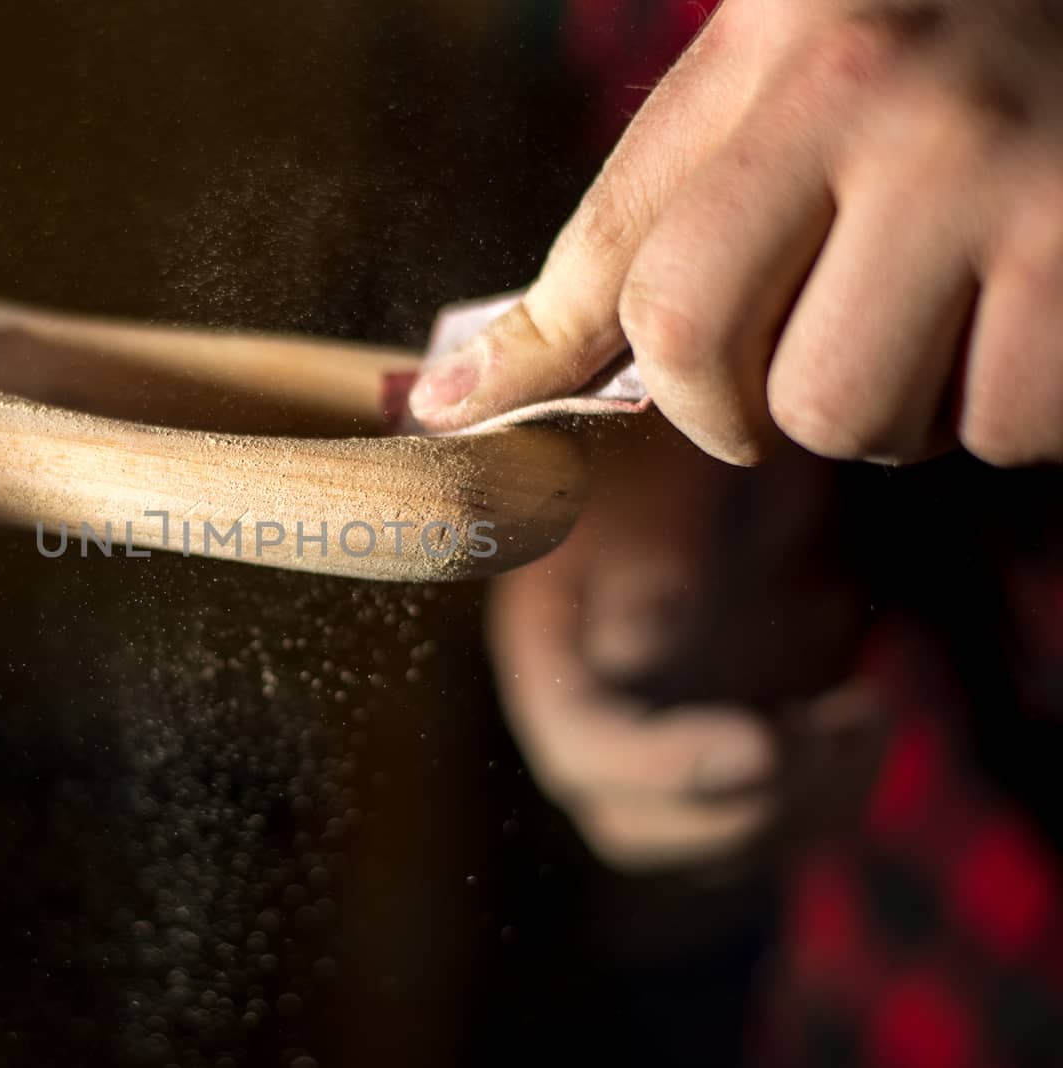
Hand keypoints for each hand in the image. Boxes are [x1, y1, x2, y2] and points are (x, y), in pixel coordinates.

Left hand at [410, 0, 1062, 466]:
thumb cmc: (953, 43)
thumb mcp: (799, 65)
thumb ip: (661, 205)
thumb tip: (463, 385)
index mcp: (780, 37)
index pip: (616, 251)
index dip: (538, 361)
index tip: (462, 415)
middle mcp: (875, 93)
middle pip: (706, 361)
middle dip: (736, 402)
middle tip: (803, 347)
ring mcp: (991, 173)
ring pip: (846, 418)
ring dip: (884, 407)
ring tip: (941, 308)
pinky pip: (997, 431)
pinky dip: (1002, 408)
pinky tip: (1029, 310)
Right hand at [487, 420, 886, 868]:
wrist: (706, 427)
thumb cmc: (666, 439)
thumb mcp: (646, 466)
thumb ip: (640, 548)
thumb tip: (639, 646)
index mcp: (549, 646)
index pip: (580, 751)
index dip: (665, 771)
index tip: (763, 746)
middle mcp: (592, 710)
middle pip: (634, 824)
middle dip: (742, 807)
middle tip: (831, 735)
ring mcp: (655, 735)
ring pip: (711, 836)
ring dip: (800, 805)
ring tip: (864, 716)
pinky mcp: (718, 742)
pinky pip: (764, 816)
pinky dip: (825, 792)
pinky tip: (864, 713)